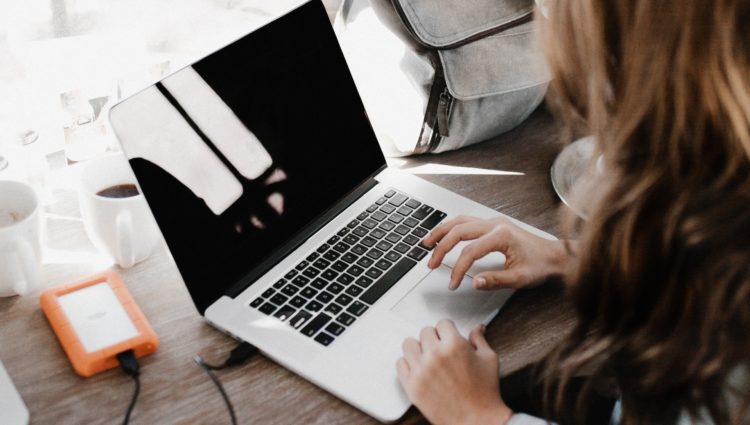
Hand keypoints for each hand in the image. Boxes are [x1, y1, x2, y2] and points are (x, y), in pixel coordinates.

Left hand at [397, 320, 512, 424]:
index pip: (442, 323)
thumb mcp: (488, 360)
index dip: (448, 330)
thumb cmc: (485, 393)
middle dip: (434, 338)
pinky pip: (400, 364)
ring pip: (409, 344)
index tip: (448, 336)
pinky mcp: (411, 386)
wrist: (477, 421)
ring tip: (427, 357)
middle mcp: (435, 355)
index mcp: (454, 345)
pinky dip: (408, 364)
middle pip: (425, 332)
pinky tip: (419, 368)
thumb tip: (477, 328)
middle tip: (441, 349)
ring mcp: (420, 370)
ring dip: (418, 348)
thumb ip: (479, 340)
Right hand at [422, 215, 569, 289]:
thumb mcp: (520, 278)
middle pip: (459, 231)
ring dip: (441, 231)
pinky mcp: (493, 224)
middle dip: (441, 248)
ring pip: (460, 221)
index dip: (458, 269)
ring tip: (427, 243)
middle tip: (431, 263)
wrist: (555, 255)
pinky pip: (466, 221)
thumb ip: (496, 280)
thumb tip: (475, 282)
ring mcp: (493, 222)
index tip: (453, 283)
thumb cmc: (541, 265)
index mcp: (501, 236)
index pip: (470, 251)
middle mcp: (495, 224)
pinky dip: (451, 228)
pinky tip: (443, 235)